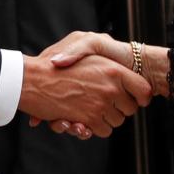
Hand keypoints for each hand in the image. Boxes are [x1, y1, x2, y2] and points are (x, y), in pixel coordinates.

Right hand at [17, 38, 150, 137]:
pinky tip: (80, 118)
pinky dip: (93, 128)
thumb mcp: (83, 43)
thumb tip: (124, 78)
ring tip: (89, 109)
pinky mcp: (88, 119)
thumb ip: (107, 59)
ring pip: (116, 121)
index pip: (143, 89)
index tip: (136, 99)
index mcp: (113, 69)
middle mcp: (111, 87)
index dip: (141, 96)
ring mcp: (101, 104)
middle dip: (119, 108)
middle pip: (130, 109)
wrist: (30, 79)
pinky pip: (102, 130)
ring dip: (105, 119)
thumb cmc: (54, 61)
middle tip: (104, 102)